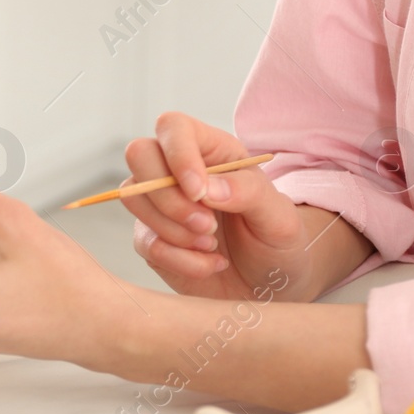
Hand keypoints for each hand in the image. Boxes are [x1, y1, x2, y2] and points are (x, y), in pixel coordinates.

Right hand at [123, 111, 313, 301]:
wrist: (269, 287)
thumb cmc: (275, 241)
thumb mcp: (279, 216)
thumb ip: (248, 193)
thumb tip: (207, 188)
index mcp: (210, 150)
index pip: (173, 127)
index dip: (178, 154)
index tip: (199, 193)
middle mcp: (177, 170)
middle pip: (139, 155)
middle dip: (169, 197)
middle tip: (207, 225)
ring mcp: (159, 203)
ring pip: (134, 198)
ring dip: (175, 231)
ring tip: (212, 245)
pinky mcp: (151, 237)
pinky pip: (146, 242)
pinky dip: (180, 260)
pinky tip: (209, 263)